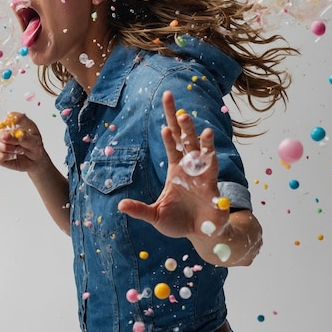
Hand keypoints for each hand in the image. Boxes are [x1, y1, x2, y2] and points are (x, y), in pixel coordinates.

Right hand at [0, 112, 46, 173]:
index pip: (11, 116)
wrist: (35, 161)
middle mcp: (8, 130)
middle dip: (8, 138)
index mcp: (19, 123)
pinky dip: (6, 156)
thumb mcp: (34, 142)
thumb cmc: (35, 148)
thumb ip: (24, 137)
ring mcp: (1, 141)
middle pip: (0, 129)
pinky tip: (13, 156)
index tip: (13, 128)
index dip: (9, 120)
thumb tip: (13, 134)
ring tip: (18, 150)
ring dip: (8, 148)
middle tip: (18, 144)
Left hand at [118, 90, 229, 242]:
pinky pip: (210, 165)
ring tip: (185, 116)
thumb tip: (120, 205)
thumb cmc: (178, 222)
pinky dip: (208, 152)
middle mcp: (189, 166)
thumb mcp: (155, 216)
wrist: (202, 235)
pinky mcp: (211, 185)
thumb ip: (140, 209)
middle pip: (182, 136)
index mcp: (175, 168)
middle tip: (170, 96)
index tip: (162, 113)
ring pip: (196, 147)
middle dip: (177, 118)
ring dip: (191, 132)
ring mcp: (200, 173)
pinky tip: (206, 137)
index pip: (170, 142)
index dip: (166, 128)